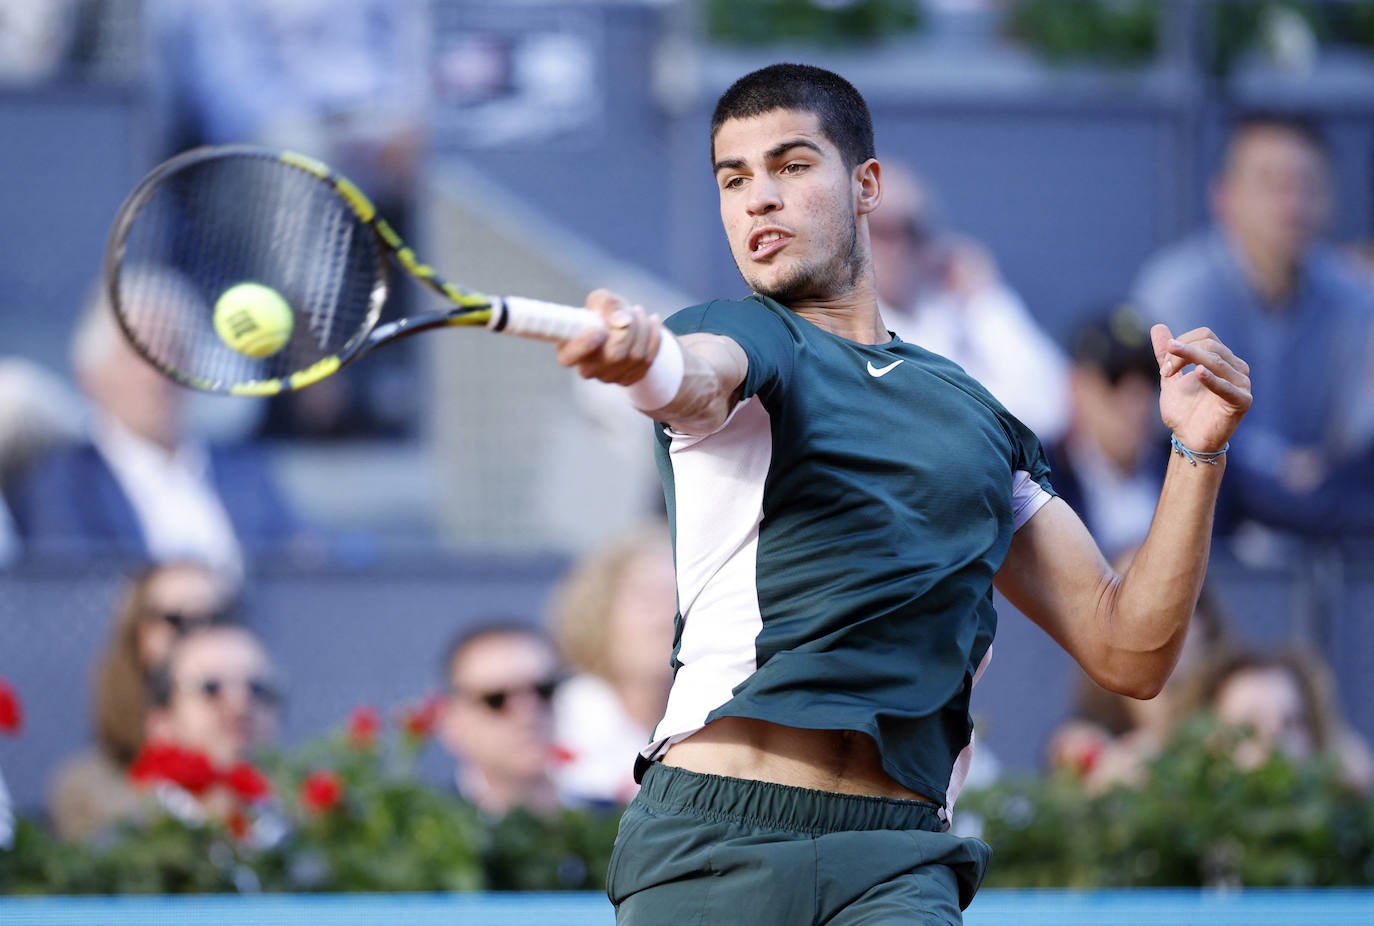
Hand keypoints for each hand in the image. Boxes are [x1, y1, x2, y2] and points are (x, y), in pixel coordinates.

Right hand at [555, 289, 662, 385]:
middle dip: (630, 329)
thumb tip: (622, 321)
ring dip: (643, 328)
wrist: (620, 325)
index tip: (598, 331)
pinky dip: (654, 337)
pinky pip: (649, 360)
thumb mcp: (601, 299)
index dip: (583, 346)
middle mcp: (587, 369)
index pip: (570, 356)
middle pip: (614, 356)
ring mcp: (608, 378)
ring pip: (636, 357)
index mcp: (568, 350)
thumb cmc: (603, 312)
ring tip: (639, 312)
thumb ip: (606, 304)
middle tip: (633, 309)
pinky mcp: (628, 379)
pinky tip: (652, 322)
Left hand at [1151, 324, 1251, 451]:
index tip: (1164, 366)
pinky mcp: (1243, 401)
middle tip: (1165, 371)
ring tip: (1169, 372)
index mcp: (1222, 359)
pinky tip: (1198, 374)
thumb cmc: (1183, 411)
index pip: (1205, 336)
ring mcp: (1242, 383)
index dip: (1182, 345)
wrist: (1188, 439)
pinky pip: (1228, 386)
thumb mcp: (1171, 378)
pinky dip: (1212, 379)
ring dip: (1190, 361)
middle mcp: (1236, 367)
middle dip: (1183, 354)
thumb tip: (1157, 327)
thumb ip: (1166, 354)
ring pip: (1217, 360)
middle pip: (1210, 345)